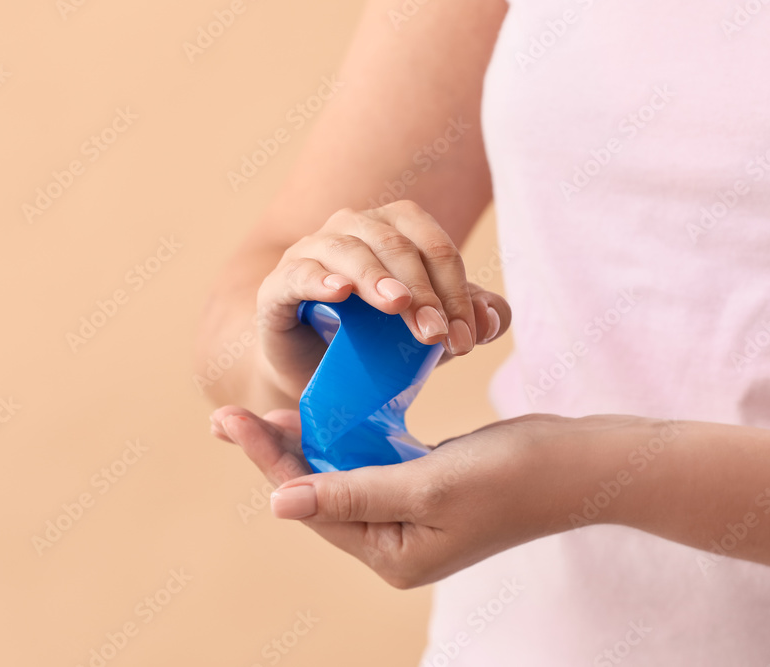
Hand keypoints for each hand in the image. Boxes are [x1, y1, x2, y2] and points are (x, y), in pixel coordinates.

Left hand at [210, 406, 638, 587]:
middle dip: (278, 452)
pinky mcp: (424, 486)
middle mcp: (395, 543)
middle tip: (229, 415)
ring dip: (308, 442)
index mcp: (392, 556)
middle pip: (320, 492)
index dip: (270, 462)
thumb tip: (280, 503)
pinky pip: (370, 461)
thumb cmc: (512, 477)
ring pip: (342, 474)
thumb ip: (352, 493)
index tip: (231, 420)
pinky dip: (347, 436)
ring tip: (261, 414)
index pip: (314, 506)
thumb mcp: (426, 486)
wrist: (580, 462)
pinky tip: (323, 413)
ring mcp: (410, 515)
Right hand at [254, 200, 510, 398]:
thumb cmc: (376, 342)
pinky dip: (319, 278)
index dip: (454, 287)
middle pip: (393, 243)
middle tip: (436, 334)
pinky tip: (340, 292)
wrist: (317, 376)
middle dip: (422, 289)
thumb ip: (469, 320)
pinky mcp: (277, 287)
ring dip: (376, 277)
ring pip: (346, 248)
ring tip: (398, 305)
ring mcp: (309, 253)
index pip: (430, 243)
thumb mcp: (431, 333)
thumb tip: (492, 318)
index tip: (465, 336)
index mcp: (392, 229)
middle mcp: (350, 228)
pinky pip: (297, 273)